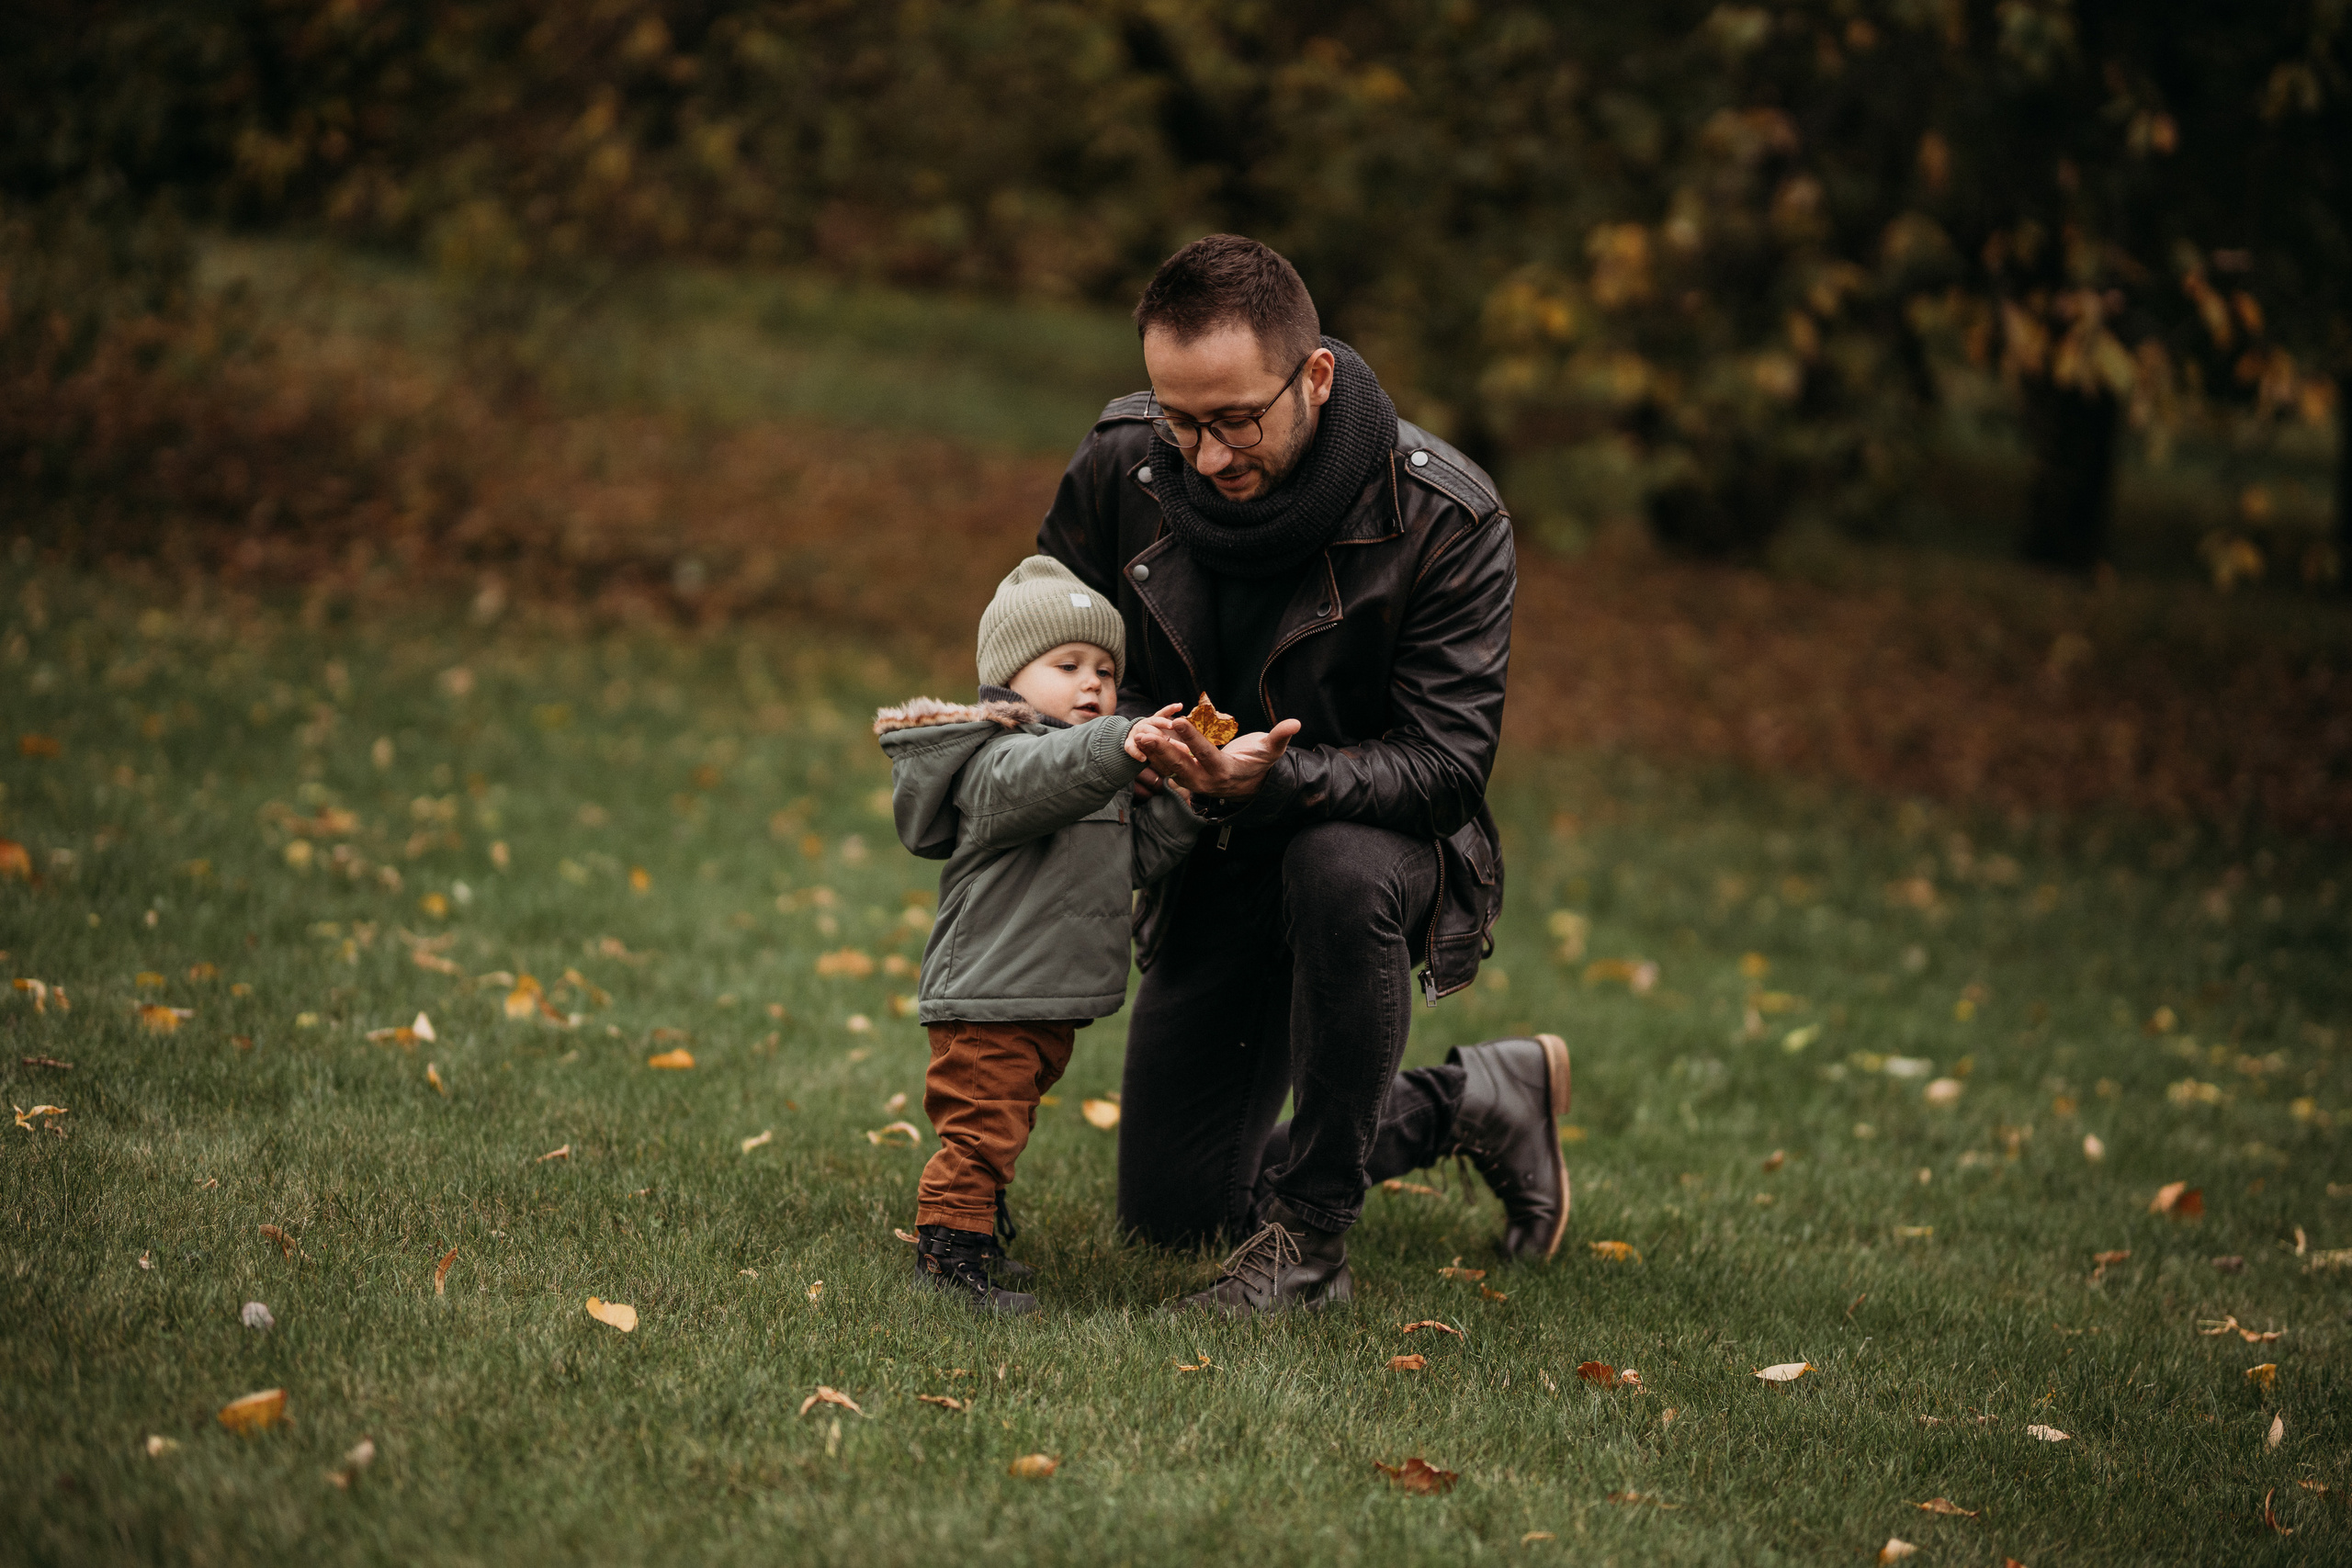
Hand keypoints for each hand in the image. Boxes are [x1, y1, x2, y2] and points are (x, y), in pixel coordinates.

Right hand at [1122, 704, 1185, 764]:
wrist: (1130, 743)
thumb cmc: (1150, 740)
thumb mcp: (1160, 739)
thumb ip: (1173, 743)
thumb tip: (1188, 750)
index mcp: (1153, 722)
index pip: (1162, 713)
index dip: (1170, 709)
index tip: (1180, 705)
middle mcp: (1145, 725)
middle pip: (1154, 721)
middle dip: (1163, 724)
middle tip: (1172, 728)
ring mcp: (1136, 733)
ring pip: (1143, 731)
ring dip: (1152, 735)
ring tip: (1163, 741)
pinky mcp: (1128, 743)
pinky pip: (1130, 747)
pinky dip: (1136, 752)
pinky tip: (1143, 759)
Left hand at [1131, 715, 1300, 799]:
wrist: (1249, 786)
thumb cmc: (1260, 765)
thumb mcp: (1271, 752)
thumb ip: (1279, 738)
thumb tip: (1295, 723)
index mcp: (1225, 772)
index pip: (1206, 754)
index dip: (1192, 738)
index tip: (1178, 722)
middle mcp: (1206, 780)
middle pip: (1181, 764)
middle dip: (1163, 749)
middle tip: (1146, 734)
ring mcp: (1193, 782)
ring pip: (1169, 768)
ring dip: (1153, 753)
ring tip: (1139, 736)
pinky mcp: (1185, 778)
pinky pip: (1166, 768)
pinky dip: (1153, 756)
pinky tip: (1140, 742)